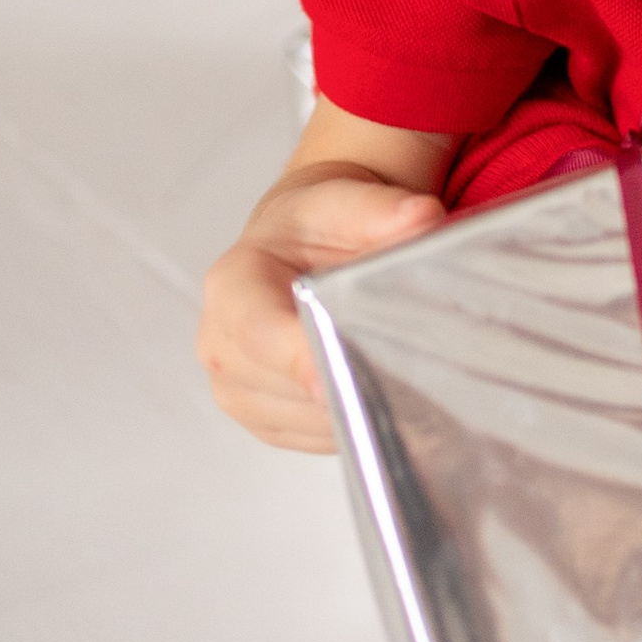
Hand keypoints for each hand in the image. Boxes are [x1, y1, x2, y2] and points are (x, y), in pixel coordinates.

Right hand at [198, 129, 447, 450]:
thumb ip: (380, 211)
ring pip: (311, 421)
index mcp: (232, 285)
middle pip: (289, 387)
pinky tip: (380, 387)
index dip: (299, 359)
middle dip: (352, 379)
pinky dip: (356, 420)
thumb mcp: (344, 202)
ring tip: (401, 366)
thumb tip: (420, 217)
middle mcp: (222, 345)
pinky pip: (319, 438)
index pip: (259, 332)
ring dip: (358, 403)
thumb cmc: (316, 228)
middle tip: (414, 365)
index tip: (342, 376)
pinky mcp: (267, 423)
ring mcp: (239, 391)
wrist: (302, 249)